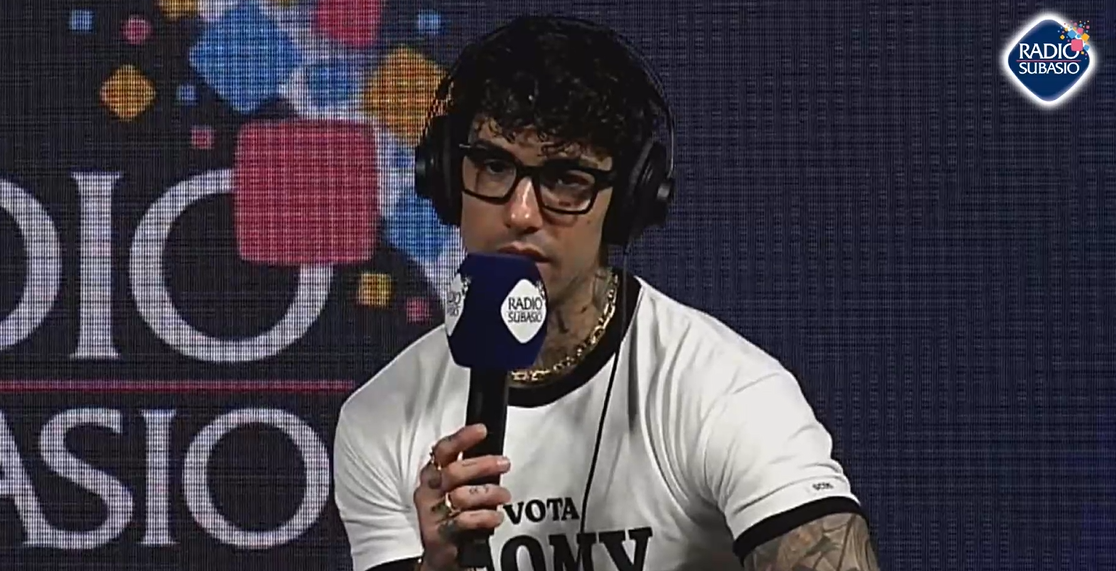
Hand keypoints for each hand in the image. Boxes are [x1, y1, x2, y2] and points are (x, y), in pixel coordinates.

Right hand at [413, 424, 511, 570]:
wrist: (440, 553)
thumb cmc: (451, 514)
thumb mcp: (456, 487)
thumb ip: (469, 471)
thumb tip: (494, 455)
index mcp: (432, 474)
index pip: (443, 450)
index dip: (461, 438)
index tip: (480, 430)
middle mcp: (429, 491)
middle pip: (454, 471)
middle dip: (483, 465)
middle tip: (504, 464)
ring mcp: (431, 513)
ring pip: (461, 496)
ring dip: (489, 494)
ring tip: (504, 496)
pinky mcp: (438, 534)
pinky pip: (463, 521)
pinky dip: (484, 517)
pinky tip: (496, 516)